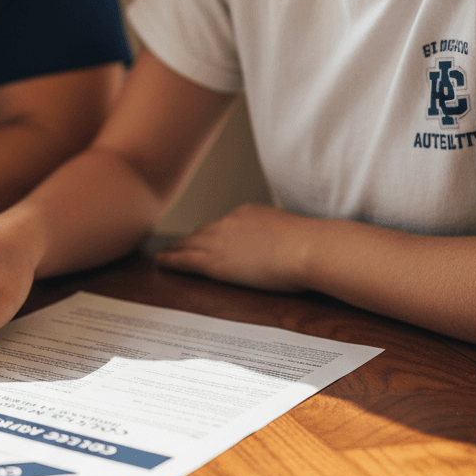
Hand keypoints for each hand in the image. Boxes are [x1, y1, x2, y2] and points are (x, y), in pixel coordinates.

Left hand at [156, 203, 313, 292]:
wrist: (309, 248)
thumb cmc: (314, 245)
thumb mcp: (296, 233)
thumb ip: (285, 238)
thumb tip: (292, 247)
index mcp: (249, 213)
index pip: (224, 224)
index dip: (212, 232)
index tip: (206, 236)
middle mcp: (229, 222)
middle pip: (203, 231)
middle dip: (191, 238)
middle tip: (178, 244)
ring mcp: (220, 240)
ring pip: (190, 243)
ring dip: (177, 248)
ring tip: (166, 254)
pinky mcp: (215, 261)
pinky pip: (185, 259)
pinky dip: (171, 260)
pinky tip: (162, 262)